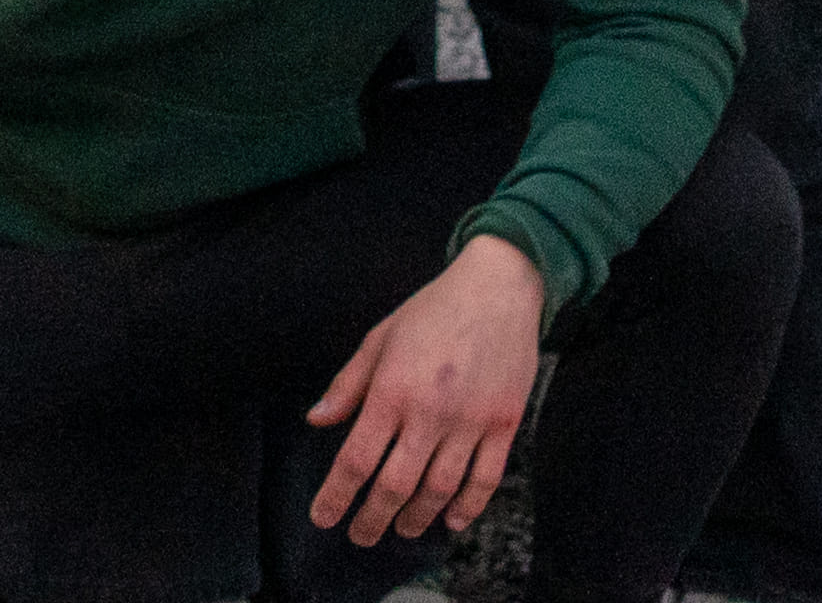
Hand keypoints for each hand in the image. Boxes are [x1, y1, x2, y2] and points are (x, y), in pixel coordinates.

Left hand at [306, 234, 540, 545]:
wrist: (499, 286)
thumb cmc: (434, 310)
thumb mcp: (380, 338)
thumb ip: (348, 384)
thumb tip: (317, 420)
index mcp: (392, 390)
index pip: (356, 460)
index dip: (336, 497)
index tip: (323, 518)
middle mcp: (430, 412)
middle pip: (395, 486)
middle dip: (372, 520)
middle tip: (360, 536)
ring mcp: (471, 421)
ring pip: (439, 490)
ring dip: (416, 518)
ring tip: (402, 529)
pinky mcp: (504, 423)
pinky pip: (485, 479)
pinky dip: (467, 507)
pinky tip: (452, 520)